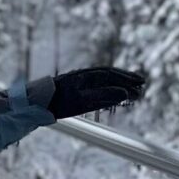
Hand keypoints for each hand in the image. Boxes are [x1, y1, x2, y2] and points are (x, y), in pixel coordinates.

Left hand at [30, 66, 146, 120]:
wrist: (36, 103)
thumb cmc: (58, 102)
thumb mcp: (83, 100)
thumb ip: (103, 96)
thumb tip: (124, 93)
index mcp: (87, 76)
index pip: (111, 75)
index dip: (127, 78)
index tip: (141, 83)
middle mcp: (84, 76)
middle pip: (109, 75)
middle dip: (126, 79)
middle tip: (142, 83)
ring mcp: (79, 83)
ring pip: (104, 80)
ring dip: (119, 83)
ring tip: (133, 88)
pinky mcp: (75, 91)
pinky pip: (96, 86)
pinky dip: (109, 88)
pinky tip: (114, 93)